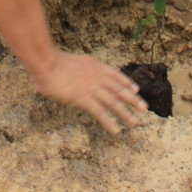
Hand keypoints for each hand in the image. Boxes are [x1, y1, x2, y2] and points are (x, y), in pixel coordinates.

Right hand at [31, 49, 146, 133]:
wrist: (47, 64)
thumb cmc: (53, 62)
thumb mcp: (73, 61)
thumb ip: (80, 69)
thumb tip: (80, 75)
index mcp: (95, 66)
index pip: (116, 75)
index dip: (127, 83)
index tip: (136, 89)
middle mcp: (97, 77)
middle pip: (119, 89)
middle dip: (133, 99)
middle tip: (144, 107)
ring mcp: (92, 88)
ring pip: (114, 102)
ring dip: (125, 113)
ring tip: (134, 122)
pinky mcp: (84, 99)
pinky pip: (100, 112)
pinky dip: (109, 121)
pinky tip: (115, 129)